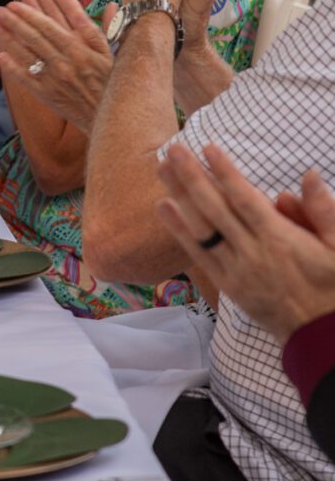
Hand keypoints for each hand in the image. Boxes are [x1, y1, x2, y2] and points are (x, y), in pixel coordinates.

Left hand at [0, 0, 111, 129]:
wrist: (112, 120)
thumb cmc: (115, 85)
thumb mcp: (118, 55)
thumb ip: (111, 28)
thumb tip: (113, 4)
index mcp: (91, 45)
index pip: (71, 13)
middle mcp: (73, 57)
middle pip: (44, 28)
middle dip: (24, 10)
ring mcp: (59, 76)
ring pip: (31, 49)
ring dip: (11, 32)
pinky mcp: (49, 94)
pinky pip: (27, 77)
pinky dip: (12, 66)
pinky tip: (0, 53)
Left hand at [157, 144, 334, 339]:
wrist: (321, 334)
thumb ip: (323, 211)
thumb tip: (307, 175)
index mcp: (280, 239)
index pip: (245, 198)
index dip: (224, 172)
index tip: (208, 147)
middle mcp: (252, 252)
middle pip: (215, 209)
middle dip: (192, 177)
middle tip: (174, 149)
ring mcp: (237, 270)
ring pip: (202, 228)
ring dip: (180, 196)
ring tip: (162, 169)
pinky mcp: (229, 285)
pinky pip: (199, 255)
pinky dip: (179, 231)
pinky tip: (164, 208)